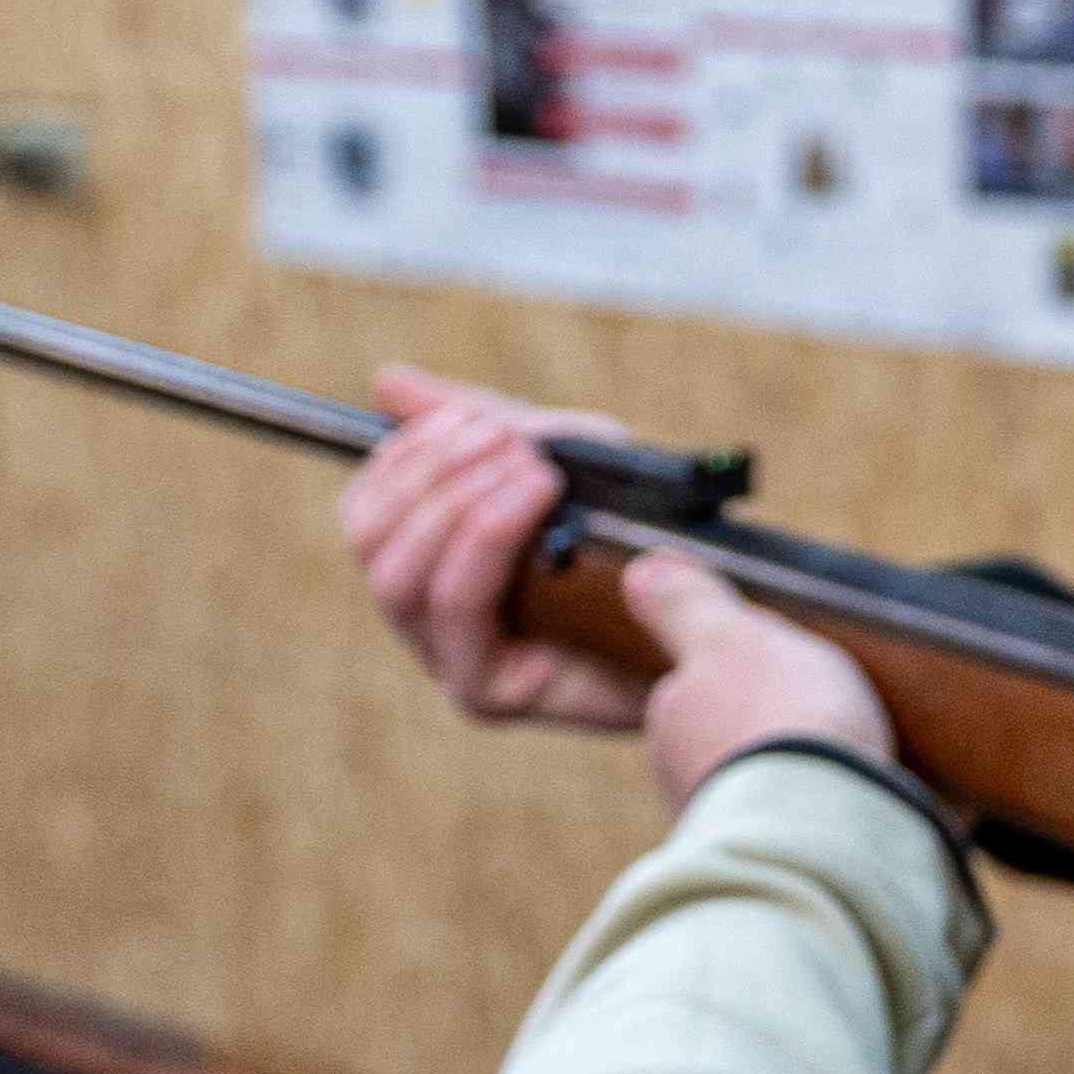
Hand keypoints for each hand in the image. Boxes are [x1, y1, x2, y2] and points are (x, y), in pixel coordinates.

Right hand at [340, 367, 647, 731]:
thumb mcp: (563, 459)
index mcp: (432, 563)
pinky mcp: (486, 692)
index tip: (469, 417)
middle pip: (370, 541)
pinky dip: (489, 543)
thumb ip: (482, 423)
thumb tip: (387, 381)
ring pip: (398, 578)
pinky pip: (457, 613)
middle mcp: (426, 617)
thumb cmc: (636, 544)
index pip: (367, 509)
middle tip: (510, 442)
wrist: (707, 628)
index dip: (405, 454)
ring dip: (458, 504)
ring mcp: (450, 659)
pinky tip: (541, 508)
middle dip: (433, 473)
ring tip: (532, 471)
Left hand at [618, 550, 898, 805]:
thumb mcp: (737, 636)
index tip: (784, 673)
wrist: (821, 827)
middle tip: (816, 716)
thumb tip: (637, 569)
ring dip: (785, 776)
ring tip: (839, 766)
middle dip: (759, 729)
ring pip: (750, 785)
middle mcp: (678, 774)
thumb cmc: (783, 718)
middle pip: (721, 736)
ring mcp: (715, 824)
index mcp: (671, 713)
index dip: (740, 671)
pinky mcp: (758, 865)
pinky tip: (843, 808)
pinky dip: (807, 818)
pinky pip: (784, 830)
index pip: (694, 683)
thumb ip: (689, 605)